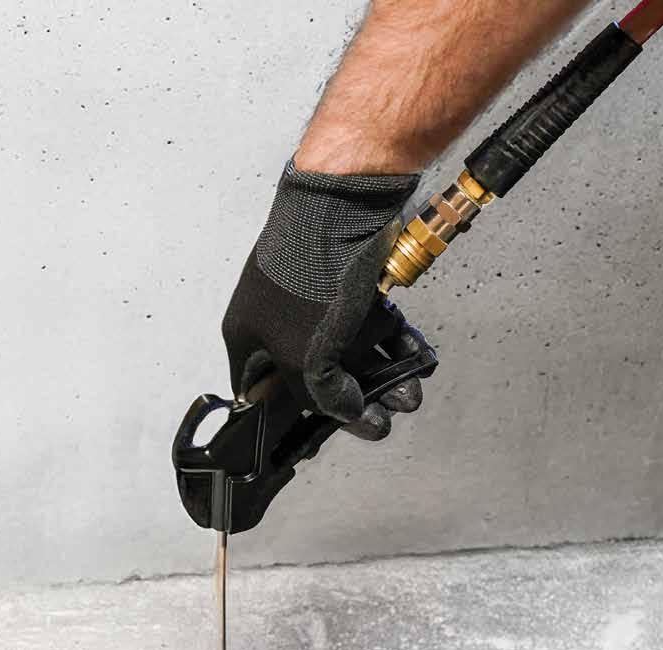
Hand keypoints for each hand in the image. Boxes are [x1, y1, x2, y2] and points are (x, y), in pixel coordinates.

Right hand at [222, 160, 434, 439]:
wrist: (343, 200)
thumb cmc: (307, 276)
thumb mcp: (306, 357)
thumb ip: (322, 395)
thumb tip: (346, 411)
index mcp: (247, 338)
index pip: (260, 393)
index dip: (287, 418)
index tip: (318, 436)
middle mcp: (273, 318)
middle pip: (313, 373)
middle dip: (354, 398)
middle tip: (382, 418)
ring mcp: (309, 296)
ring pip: (347, 347)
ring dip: (381, 374)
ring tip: (409, 393)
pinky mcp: (343, 279)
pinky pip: (367, 321)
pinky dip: (391, 340)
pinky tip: (415, 357)